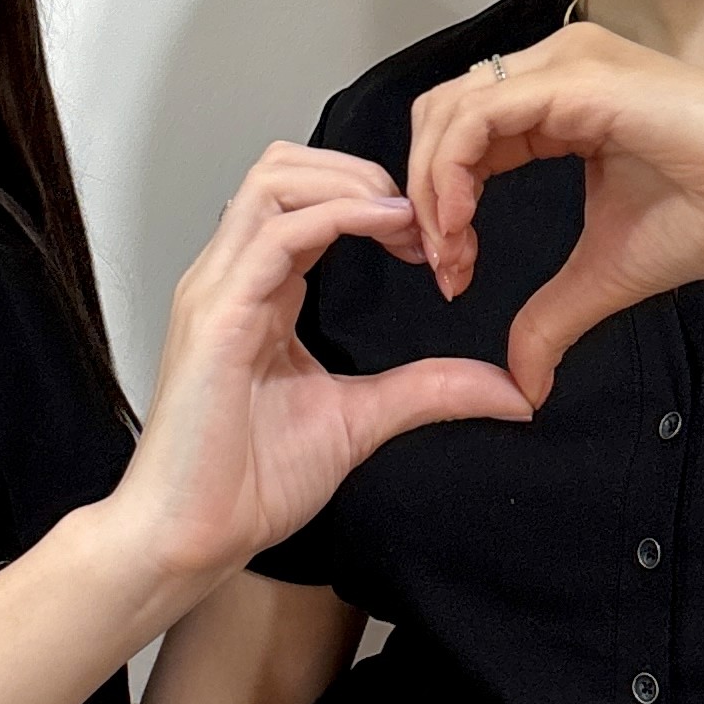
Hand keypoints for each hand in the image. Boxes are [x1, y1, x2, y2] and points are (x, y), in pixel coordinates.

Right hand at [109, 146, 529, 615]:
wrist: (193, 538)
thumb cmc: (249, 483)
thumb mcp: (360, 421)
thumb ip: (426, 391)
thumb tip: (511, 393)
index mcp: (257, 291)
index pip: (304, 199)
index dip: (372, 197)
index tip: (431, 238)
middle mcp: (230, 276)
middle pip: (283, 165)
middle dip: (361, 171)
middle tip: (423, 218)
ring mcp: (218, 289)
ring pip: (274, 179)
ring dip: (351, 183)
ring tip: (407, 220)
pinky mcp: (217, 316)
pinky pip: (278, 235)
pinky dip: (338, 216)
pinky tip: (389, 231)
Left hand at [402, 24, 703, 401]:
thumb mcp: (612, 269)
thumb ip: (555, 314)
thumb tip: (523, 383)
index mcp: (562, 99)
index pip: (463, 132)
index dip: (436, 201)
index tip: (448, 273)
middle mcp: (559, 68)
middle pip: (441, 113)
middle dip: (420, 191)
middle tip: (437, 265)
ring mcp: (570, 66)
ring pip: (451, 109)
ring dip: (431, 188)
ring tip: (451, 256)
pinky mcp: (585, 81)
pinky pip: (483, 116)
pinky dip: (454, 174)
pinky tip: (463, 229)